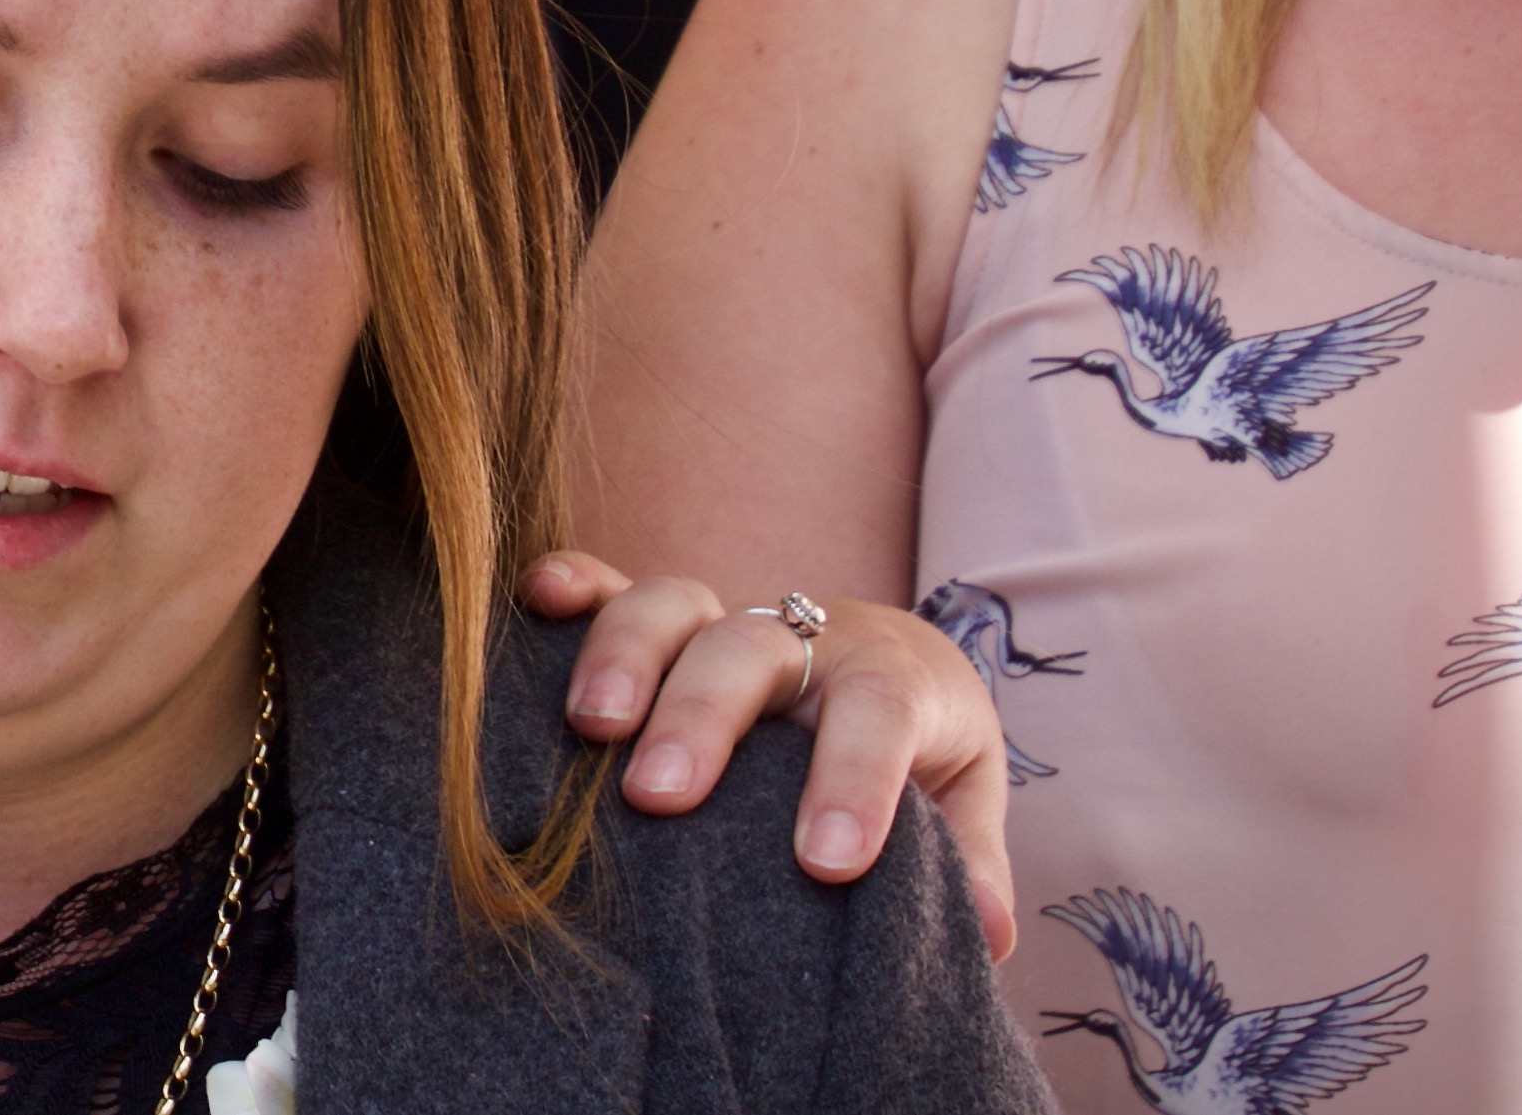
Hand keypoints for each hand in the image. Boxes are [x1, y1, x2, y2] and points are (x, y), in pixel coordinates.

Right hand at [521, 555, 1013, 962]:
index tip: (828, 862)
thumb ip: (970, 858)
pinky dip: (576, 585)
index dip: (854, 780)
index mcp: (889, 678)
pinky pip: (614, 585)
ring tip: (591, 725)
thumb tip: (985, 936)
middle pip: (751, 651)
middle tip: (661, 798)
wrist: (893, 657)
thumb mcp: (963, 794)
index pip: (879, 713)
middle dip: (703, 718)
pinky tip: (536, 601)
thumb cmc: (922, 745)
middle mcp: (802, 637)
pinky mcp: (670, 619)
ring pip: (672, 606)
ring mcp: (728, 619)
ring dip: (626, 655)